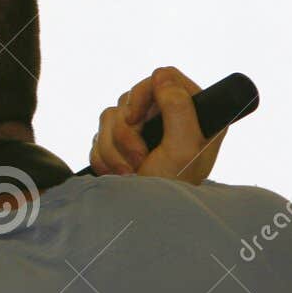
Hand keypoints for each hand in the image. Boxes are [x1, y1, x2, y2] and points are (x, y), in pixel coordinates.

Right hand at [90, 66, 225, 183]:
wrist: (142, 217)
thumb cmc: (170, 186)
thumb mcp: (183, 149)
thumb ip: (179, 108)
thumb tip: (161, 76)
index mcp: (194, 113)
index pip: (164, 77)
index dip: (145, 94)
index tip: (137, 119)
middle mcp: (168, 117)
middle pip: (131, 97)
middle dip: (126, 131)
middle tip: (139, 157)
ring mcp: (142, 130)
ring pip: (110, 116)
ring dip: (114, 148)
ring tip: (129, 171)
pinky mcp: (119, 143)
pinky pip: (98, 135)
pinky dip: (104, 156)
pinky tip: (118, 173)